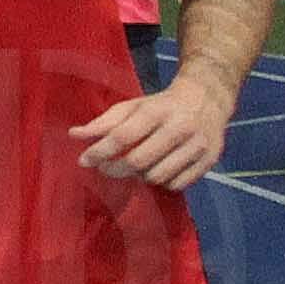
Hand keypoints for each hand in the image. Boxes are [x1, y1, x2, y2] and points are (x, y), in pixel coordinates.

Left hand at [72, 80, 233, 188]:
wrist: (207, 99)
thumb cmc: (161, 106)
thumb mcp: (132, 106)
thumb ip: (104, 122)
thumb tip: (74, 135)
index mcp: (157, 111)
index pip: (123, 136)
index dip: (100, 152)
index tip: (84, 160)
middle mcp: (180, 127)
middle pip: (139, 161)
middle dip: (116, 169)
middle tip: (106, 168)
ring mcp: (198, 145)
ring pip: (158, 176)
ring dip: (140, 176)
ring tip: (136, 166)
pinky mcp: (210, 160)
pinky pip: (177, 184)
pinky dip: (163, 182)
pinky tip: (158, 170)